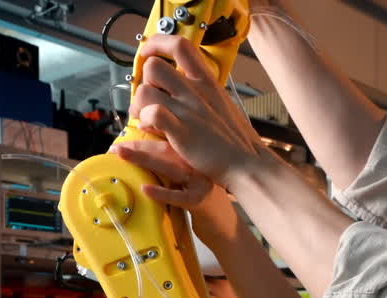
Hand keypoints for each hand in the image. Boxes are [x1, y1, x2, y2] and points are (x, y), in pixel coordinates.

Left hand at [111, 140, 239, 245]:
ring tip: (123, 155)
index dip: (145, 139)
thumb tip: (146, 163)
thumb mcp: (190, 183)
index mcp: (196, 159)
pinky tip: (145, 189)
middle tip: (117, 147)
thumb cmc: (205, 206)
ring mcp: (202, 182)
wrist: (228, 228)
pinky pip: (178, 196)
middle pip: (166, 150)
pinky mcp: (201, 202)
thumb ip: (174, 172)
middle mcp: (200, 166)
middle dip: (139, 146)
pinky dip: (161, 192)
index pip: (169, 142)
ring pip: (169, 166)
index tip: (124, 140)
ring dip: (144, 159)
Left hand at [130, 34, 276, 188]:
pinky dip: (144, 121)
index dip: (158, 44)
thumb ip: (203, 91)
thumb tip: (187, 83)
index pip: (181, 45)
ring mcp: (189, 112)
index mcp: (207, 83)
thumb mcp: (223, 104)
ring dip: (139, 106)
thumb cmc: (236, 140)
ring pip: (146, 91)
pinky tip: (150, 129)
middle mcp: (196, 93)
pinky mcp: (182, 133)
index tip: (148, 53)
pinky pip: (153, 114)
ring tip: (146, 119)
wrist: (247, 165)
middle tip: (149, 100)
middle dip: (144, 82)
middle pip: (154, 66)